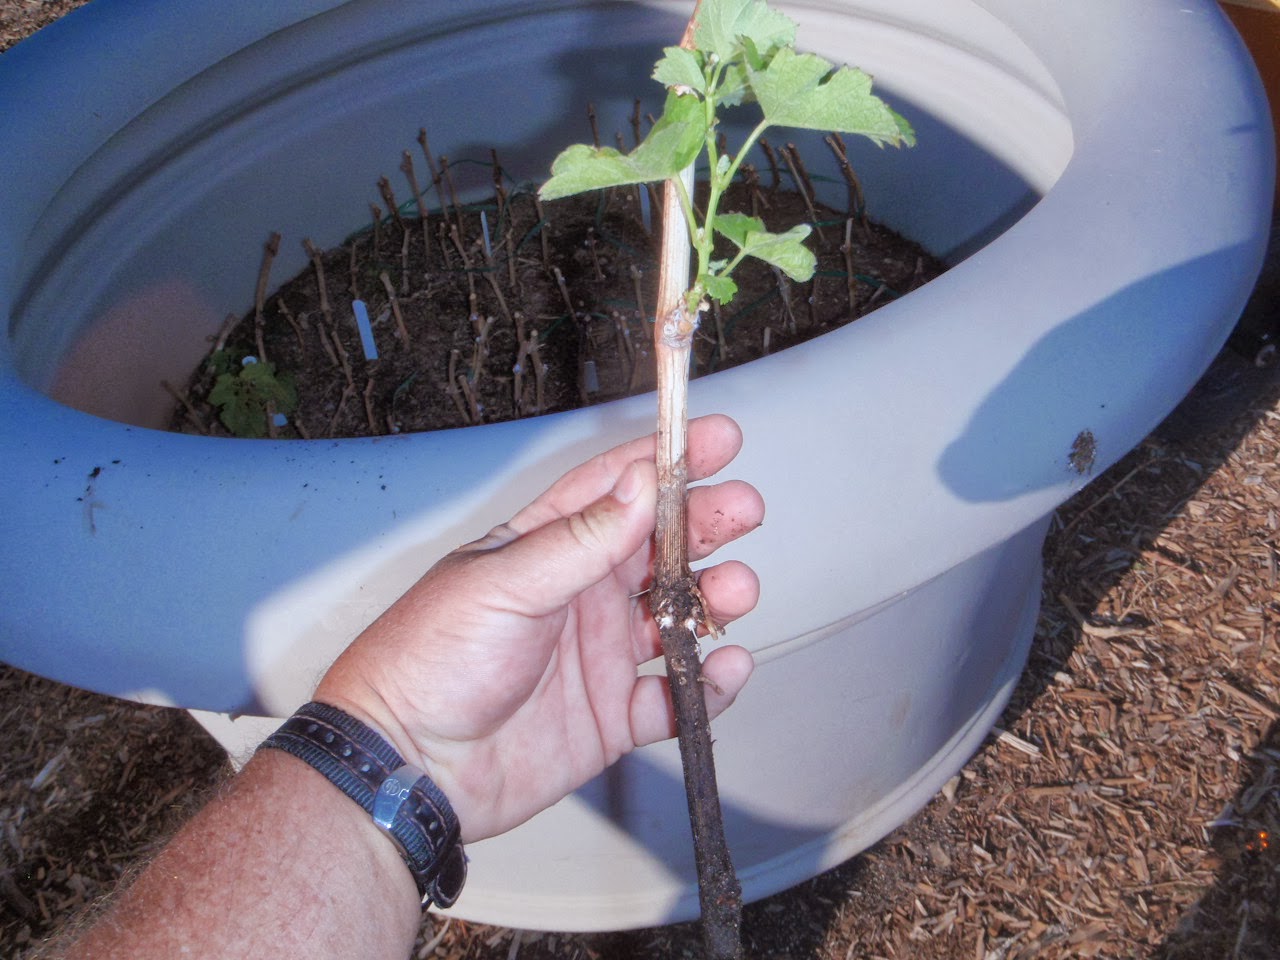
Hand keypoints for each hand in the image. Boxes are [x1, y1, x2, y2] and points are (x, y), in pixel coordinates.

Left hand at [315, 414, 763, 841]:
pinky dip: (707, 686)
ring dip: (713, 600)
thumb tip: (639, 484)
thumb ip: (580, 540)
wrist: (409, 767)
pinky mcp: (610, 716)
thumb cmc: (429, 662)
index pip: (614, 490)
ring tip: (736, 590)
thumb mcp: (505, 585)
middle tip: (745, 510)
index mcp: (545, 549)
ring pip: (677, 617)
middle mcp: (577, 596)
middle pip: (658, 548)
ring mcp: (598, 655)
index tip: (716, 439)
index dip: (666, 461)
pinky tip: (723, 670)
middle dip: (706, 525)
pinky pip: (675, 697)